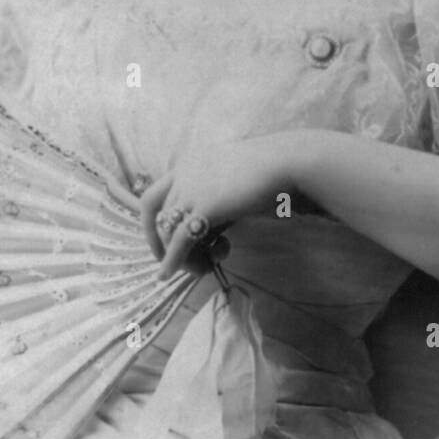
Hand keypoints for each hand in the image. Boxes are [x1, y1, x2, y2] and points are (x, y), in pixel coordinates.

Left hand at [139, 134, 301, 280]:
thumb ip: (217, 205)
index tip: (164, 245)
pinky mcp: (203, 207)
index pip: (152, 198)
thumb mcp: (232, 187)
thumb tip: (212, 235)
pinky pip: (179, 240)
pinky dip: (172, 260)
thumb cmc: (270, 173)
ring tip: (206, 267)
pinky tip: (169, 274)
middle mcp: (183, 175)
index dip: (151, 224)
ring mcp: (191, 189)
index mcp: (189, 166)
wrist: (287, 163)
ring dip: (180, 257)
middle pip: (157, 219)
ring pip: (167, 232)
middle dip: (166, 245)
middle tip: (186, 263)